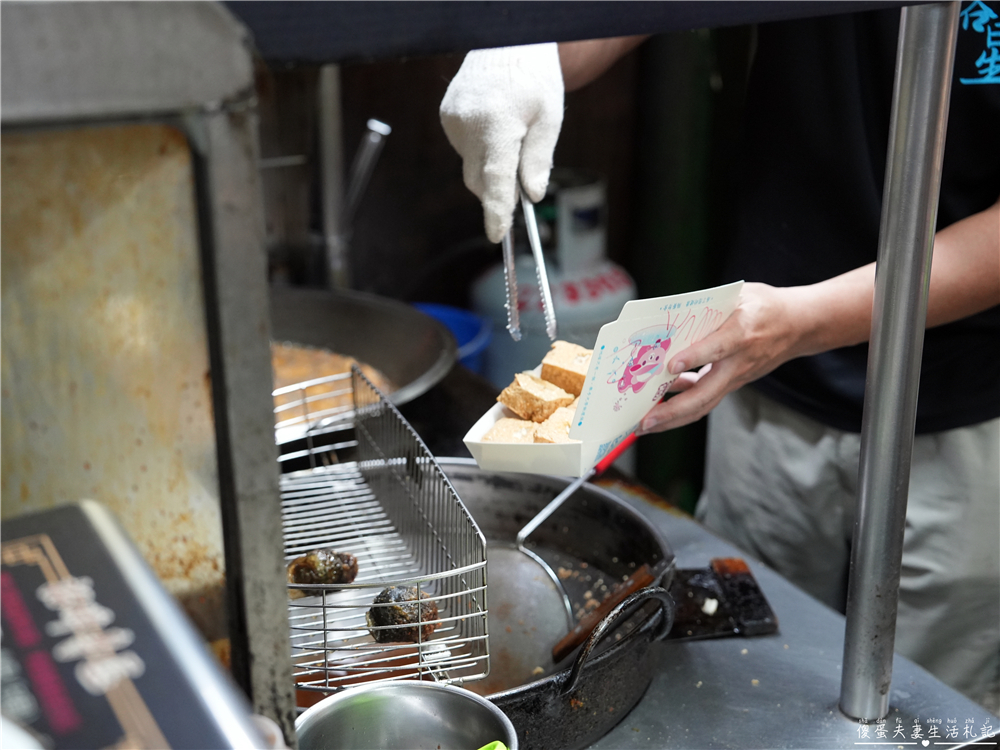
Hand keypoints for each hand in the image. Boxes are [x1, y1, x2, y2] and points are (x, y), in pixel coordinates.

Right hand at [440, 43, 563, 242]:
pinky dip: (481, 150)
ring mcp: (452, 122)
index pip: (494, 179)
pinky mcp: (446, 119)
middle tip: (523, 178)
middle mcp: (468, 125)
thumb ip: (539, 159)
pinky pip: (465, 150)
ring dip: (491, 166)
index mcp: (497, 124)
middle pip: (479, 179)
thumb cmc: (534, 78)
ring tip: (511, 134)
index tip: (496, 234)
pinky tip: (495, 126)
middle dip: (499, 188)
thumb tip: (532, 195)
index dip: (496, 210)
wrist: (506, 42)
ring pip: (472, 166)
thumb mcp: (549, 118)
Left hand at [637, 283, 815, 433]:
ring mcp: (737, 377)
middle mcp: (740, 360)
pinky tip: (659, 403)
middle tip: (645, 421)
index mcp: (744, 331)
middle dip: (674, 410)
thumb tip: (670, 319)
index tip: (671, 365)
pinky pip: (705, 398)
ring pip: (704, 403)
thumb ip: (708, 307)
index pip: (719, 347)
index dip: (696, 357)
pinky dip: (681, 404)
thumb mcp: (739, 295)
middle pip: (707, 393)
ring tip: (644, 425)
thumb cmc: (764, 305)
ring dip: (673, 417)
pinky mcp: (733, 383)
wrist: (799, 326)